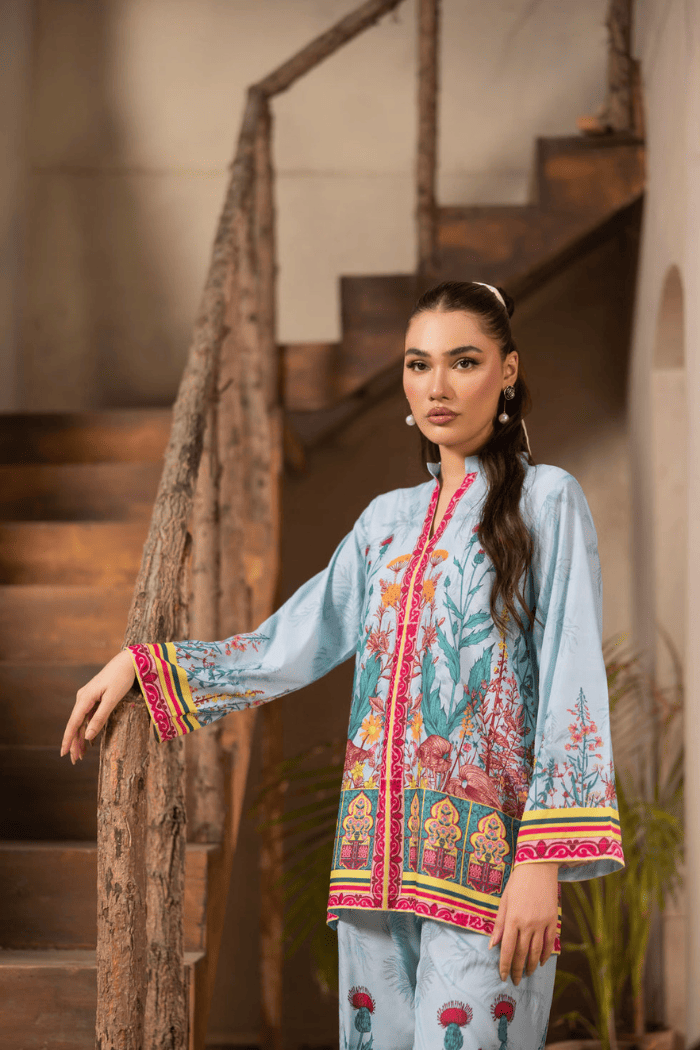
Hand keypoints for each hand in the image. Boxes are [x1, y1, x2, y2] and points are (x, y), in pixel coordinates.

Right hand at [60, 650, 135, 763]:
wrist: (128, 661)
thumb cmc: (121, 678)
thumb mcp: (112, 699)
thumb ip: (100, 717)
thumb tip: (88, 736)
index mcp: (85, 698)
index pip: (74, 723)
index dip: (68, 739)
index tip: (64, 753)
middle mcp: (83, 698)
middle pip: (76, 724)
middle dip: (74, 742)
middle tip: (74, 761)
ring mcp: (88, 697)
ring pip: (82, 721)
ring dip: (81, 737)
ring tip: (81, 754)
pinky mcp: (95, 697)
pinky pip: (88, 716)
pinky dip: (88, 728)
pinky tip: (89, 740)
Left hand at [488, 862, 558, 984]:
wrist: (538, 868)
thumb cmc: (517, 883)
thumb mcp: (504, 901)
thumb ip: (499, 924)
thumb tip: (491, 946)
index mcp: (512, 919)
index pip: (507, 949)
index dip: (504, 966)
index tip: (503, 977)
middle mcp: (527, 924)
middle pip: (521, 954)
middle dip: (517, 970)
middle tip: (514, 980)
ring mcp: (541, 923)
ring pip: (536, 952)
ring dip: (530, 965)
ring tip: (526, 974)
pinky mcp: (552, 921)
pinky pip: (549, 943)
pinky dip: (545, 955)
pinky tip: (540, 962)